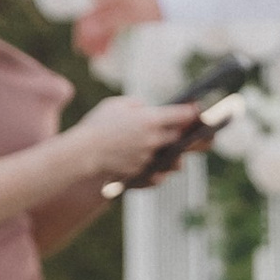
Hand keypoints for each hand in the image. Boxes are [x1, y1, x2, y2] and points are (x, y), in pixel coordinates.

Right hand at [74, 0, 164, 59]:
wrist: (169, 0)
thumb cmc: (149, 5)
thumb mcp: (128, 15)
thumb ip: (107, 23)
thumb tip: (87, 32)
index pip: (85, 17)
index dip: (81, 34)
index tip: (80, 50)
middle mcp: (107, 2)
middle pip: (91, 23)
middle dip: (89, 40)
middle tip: (90, 57)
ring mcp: (114, 9)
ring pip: (100, 28)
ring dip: (97, 42)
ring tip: (99, 57)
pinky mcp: (123, 16)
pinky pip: (109, 29)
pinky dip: (106, 40)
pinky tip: (105, 51)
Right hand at [74, 92, 204, 192]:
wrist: (81, 153)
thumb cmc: (96, 125)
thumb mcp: (116, 105)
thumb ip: (137, 105)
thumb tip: (147, 109)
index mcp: (150, 120)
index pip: (183, 115)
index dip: (193, 112)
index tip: (199, 111)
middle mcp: (154, 140)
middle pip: (181, 138)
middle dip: (190, 134)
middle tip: (198, 131)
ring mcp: (149, 159)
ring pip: (174, 159)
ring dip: (178, 155)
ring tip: (182, 150)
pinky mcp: (142, 173)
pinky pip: (158, 174)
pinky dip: (161, 170)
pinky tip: (164, 167)